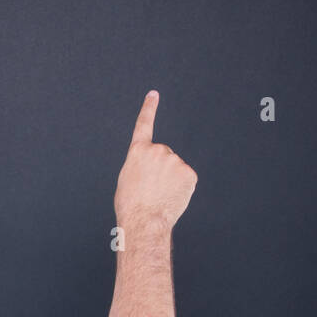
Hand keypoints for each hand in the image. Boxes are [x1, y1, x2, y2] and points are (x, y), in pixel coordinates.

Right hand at [113, 90, 197, 228]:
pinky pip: (186, 179)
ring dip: (171, 180)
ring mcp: (175, 160)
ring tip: (160, 196)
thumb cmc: (131, 206)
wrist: (144, 221)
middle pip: (164, 156)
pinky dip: (182, 188)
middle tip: (152, 189)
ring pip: (175, 169)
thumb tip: (154, 170)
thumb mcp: (127, 180)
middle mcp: (157, 150)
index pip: (144, 125)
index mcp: (138, 151)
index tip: (153, 95)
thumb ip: (140, 166)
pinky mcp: (189, 173)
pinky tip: (172, 198)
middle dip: (161, 170)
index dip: (149, 109)